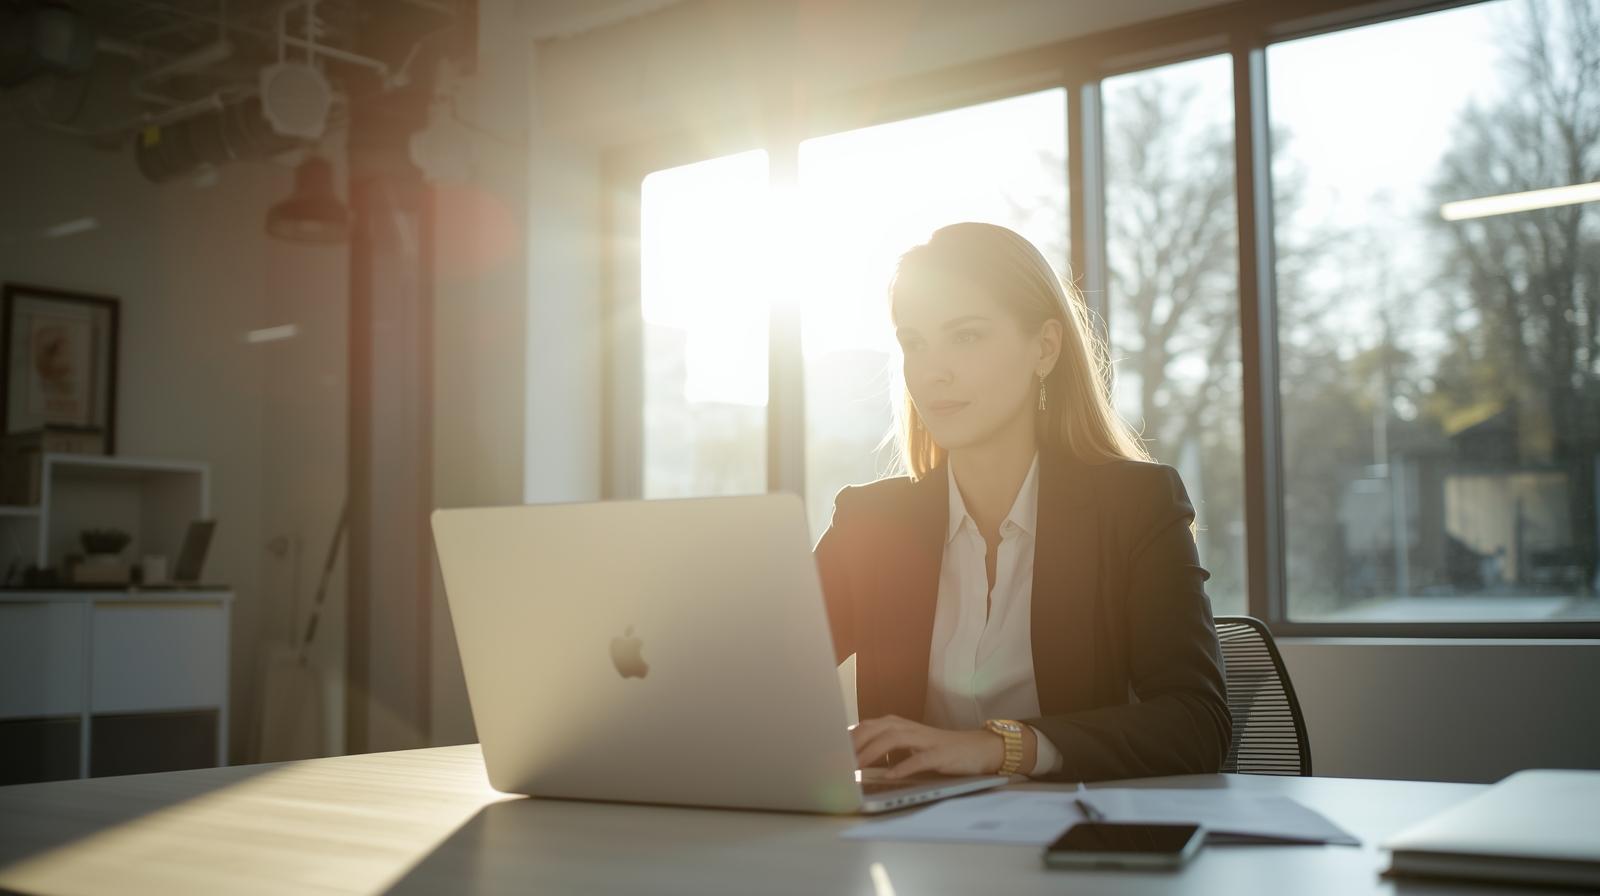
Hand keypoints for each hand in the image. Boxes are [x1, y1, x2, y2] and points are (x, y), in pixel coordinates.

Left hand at [850, 714, 1004, 778]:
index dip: (847, 737)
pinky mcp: (940, 755)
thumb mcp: (907, 745)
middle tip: (838, 760)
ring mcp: (925, 740)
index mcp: (898, 725)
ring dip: (873, 752)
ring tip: (857, 766)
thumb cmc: (937, 749)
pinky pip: (919, 759)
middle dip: (855, 743)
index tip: (830, 750)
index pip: (866, 726)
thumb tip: (854, 758)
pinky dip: (904, 766)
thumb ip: (883, 747)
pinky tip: (890, 775)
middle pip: (875, 729)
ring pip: (893, 739)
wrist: (976, 748)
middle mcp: (909, 728)